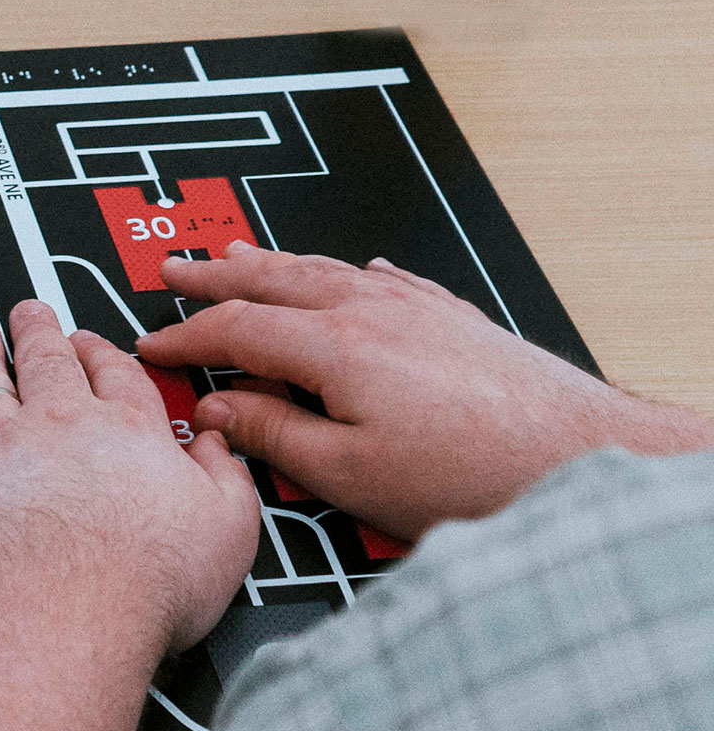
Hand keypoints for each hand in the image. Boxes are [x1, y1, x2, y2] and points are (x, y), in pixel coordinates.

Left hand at [0, 300, 258, 659]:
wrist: (66, 618)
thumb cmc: (145, 586)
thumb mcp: (229, 531)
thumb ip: (226, 478)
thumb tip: (220, 446)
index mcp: (129, 432)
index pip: (118, 374)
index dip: (106, 355)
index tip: (97, 346)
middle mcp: (58, 426)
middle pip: (49, 362)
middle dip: (40, 332)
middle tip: (31, 314)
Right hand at [137, 244, 713, 538]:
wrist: (575, 457)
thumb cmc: (471, 475)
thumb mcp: (347, 473)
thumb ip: (275, 436)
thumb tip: (222, 411)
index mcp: (337, 348)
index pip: (237, 330)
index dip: (186, 337)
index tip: (154, 346)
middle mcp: (375, 312)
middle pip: (276, 280)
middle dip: (218, 275)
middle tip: (176, 270)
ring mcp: (419, 310)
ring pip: (328, 270)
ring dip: (274, 262)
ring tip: (241, 255)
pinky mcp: (456, 321)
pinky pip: (391, 280)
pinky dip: (356, 272)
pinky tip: (360, 271)